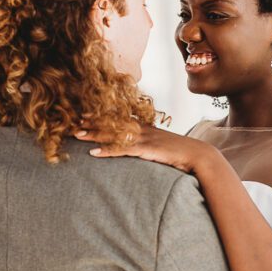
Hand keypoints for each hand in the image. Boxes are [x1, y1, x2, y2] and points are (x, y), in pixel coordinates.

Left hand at [72, 118, 211, 174]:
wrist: (197, 155)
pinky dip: (107, 151)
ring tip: (77, 134)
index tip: (86, 115)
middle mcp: (142, 129)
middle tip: (75, 121)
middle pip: (112, 123)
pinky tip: (93, 153)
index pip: (119, 118)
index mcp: (145, 127)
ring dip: (94, 134)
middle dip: (93, 122)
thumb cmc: (181, 152)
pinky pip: (122, 149)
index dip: (102, 116)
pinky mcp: (146, 149)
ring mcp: (143, 138)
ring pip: (114, 134)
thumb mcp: (162, 145)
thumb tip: (142, 147)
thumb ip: (150, 144)